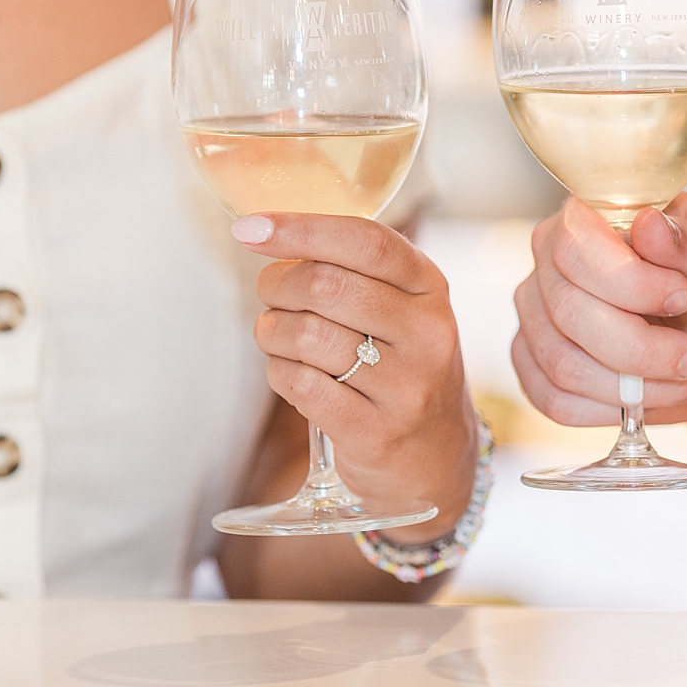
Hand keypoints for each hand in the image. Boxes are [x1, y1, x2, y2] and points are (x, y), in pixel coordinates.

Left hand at [232, 213, 477, 542]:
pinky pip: (301, 384)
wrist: (435, 458)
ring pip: (306, 334)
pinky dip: (280, 372)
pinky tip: (291, 373)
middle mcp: (427, 333)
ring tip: (279, 337)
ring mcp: (406, 387)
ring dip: (273, 331)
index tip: (250, 228)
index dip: (302, 228)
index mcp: (431, 288)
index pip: (367, 242)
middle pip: (325, 285)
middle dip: (277, 284)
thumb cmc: (400, 367)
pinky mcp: (376, 432)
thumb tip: (268, 232)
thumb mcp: (401, 310)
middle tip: (271, 295)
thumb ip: (353, 271)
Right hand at [512, 194, 686, 428]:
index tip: (681, 297)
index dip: (628, 282)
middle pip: (568, 310)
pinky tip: (652, 397)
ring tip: (685, 377)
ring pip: (562, 363)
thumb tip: (649, 224)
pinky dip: (612, 410)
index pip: (576, 245)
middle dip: (642, 348)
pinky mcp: (539, 367)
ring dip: (635, 385)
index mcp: (595, 218)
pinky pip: (554, 400)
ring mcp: (540, 316)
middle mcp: (553, 262)